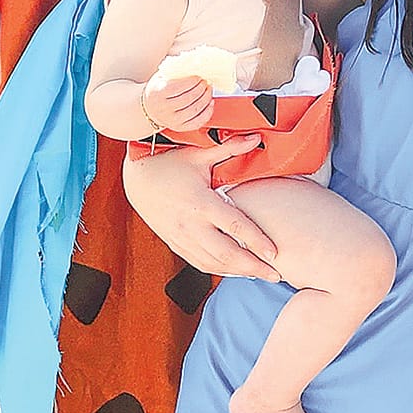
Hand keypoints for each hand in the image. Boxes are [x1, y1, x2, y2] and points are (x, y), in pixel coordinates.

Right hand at [121, 135, 278, 278]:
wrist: (135, 178)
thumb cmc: (169, 163)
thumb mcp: (199, 155)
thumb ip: (229, 149)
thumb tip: (257, 137)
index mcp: (201, 203)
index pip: (235, 226)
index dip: (257, 241)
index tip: (275, 253)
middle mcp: (191, 224)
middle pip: (226, 253)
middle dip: (253, 266)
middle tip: (277, 274)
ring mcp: (181, 237)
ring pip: (212, 263)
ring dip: (238, 272)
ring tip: (261, 274)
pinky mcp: (174, 243)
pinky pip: (198, 263)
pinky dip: (219, 270)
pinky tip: (236, 272)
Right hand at [141, 73, 213, 132]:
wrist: (149, 108)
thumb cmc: (158, 89)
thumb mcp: (162, 77)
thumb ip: (176, 70)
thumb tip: (195, 61)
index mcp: (157, 94)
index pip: (179, 87)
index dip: (193, 81)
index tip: (199, 76)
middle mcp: (164, 109)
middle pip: (189, 98)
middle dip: (202, 88)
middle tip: (206, 81)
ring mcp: (172, 120)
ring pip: (195, 109)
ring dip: (206, 98)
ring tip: (208, 89)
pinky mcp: (180, 127)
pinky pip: (198, 121)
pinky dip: (207, 111)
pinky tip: (209, 102)